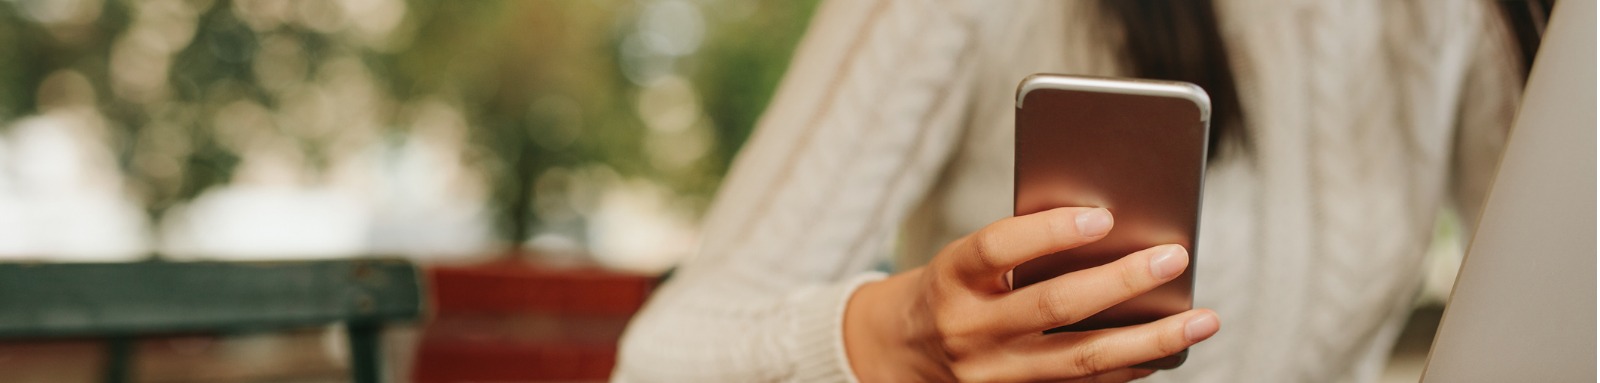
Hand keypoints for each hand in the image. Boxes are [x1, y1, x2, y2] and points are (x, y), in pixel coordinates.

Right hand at [843, 207, 1219, 381]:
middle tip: (1174, 258)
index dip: (1050, 232)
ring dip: (1149, 340)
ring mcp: (991, 375)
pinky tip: (1165, 350)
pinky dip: (1128, 368)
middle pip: (1053, 306)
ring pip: (1080, 360)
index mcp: (950, 279)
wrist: (898, 353)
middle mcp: (967, 330)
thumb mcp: (965, 260)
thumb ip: (1021, 247)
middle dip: (1121, 282)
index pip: (997, 247)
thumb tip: (1114, 230)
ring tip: (1201, 319)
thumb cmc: (952, 289)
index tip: (1104, 216)